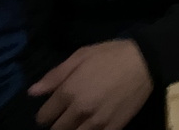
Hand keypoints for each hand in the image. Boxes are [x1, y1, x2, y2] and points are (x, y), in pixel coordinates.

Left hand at [28, 40, 152, 129]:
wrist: (146, 61)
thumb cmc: (111, 55)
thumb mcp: (82, 56)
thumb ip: (55, 75)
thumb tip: (32, 92)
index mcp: (69, 91)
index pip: (44, 116)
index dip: (47, 113)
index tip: (54, 108)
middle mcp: (80, 110)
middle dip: (59, 123)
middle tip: (68, 115)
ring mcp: (97, 122)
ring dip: (74, 129)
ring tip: (81, 120)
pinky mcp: (113, 127)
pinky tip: (95, 124)